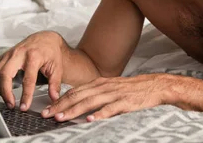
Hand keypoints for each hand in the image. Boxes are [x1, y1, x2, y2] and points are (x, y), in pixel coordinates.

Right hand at [0, 31, 64, 110]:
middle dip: (5, 92)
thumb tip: (53, 98)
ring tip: (8, 100)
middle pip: (5, 74)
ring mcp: (10, 53)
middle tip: (11, 105)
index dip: (25, 95)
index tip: (24, 107)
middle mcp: (19, 53)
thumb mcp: (57, 67)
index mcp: (34, 56)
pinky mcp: (5, 55)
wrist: (46, 38)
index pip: (28, 79)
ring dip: (0, 89)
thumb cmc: (51, 52)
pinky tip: (4, 90)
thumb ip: (55, 83)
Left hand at [41, 74, 168, 122]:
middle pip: (78, 95)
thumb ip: (96, 94)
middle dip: (61, 106)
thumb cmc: (132, 90)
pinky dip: (99, 114)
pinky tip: (90, 120)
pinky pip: (110, 108)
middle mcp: (104, 86)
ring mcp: (115, 94)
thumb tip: (78, 103)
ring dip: (74, 110)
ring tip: (61, 118)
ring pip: (90, 101)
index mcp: (99, 83)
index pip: (74, 91)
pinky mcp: (126, 102)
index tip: (47, 109)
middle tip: (47, 115)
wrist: (155, 86)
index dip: (59, 100)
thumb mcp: (111, 88)